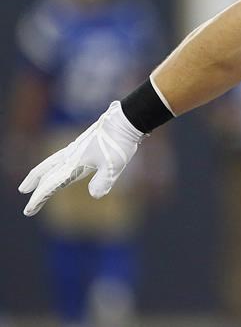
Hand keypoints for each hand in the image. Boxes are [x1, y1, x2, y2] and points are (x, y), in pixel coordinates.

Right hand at [18, 101, 144, 215]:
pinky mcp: (83, 143)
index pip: (51, 184)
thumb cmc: (119, 143)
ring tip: (32, 181)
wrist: (126, 120)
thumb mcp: (114, 166)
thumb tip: (94, 195)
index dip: (39, 198)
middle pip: (46, 171)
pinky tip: (58, 165)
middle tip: (23, 192)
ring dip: (40, 172)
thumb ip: (103, 181)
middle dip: (34, 183)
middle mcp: (71, 155)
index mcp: (74, 163)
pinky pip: (61, 157)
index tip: (28, 210)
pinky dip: (52, 164)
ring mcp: (76, 148)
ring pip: (51, 162)